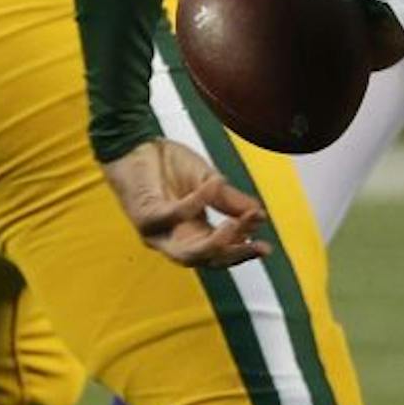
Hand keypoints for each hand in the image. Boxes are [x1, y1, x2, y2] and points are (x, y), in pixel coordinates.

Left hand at [101, 139, 270, 268]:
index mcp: (191, 232)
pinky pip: (174, 215)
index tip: (267, 247)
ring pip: (186, 253)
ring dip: (214, 243)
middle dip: (233, 255)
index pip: (219, 253)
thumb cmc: (168, 165)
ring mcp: (156, 231)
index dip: (242, 253)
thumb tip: (260, 216)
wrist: (136, 143)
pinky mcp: (145, 216)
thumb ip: (230, 200)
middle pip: (205, 261)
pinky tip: (215, 183)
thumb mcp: (209, 182)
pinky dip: (197, 201)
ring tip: (237, 225)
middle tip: (258, 244)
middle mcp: (173, 238)